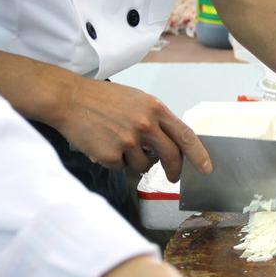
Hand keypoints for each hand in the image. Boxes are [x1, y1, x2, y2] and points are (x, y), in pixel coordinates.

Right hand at [55, 78, 211, 181]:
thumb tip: (174, 145)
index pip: (186, 135)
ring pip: (145, 166)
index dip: (199, 155)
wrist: (69, 99)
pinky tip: (105, 145)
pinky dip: (116, 162)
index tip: (207, 169)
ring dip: (136, 162)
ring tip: (120, 144)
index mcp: (155, 109)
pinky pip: (122, 168)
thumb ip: (157, 120)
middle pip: (171, 156)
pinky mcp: (110, 155)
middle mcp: (145, 125)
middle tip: (173, 177)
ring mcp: (128, 141)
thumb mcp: (138, 101)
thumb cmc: (104, 99)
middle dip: (174, 170)